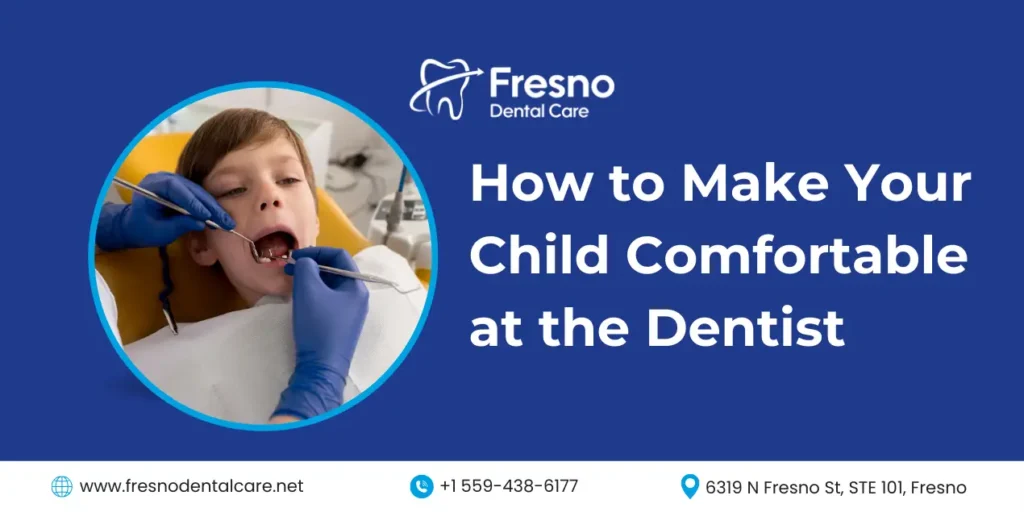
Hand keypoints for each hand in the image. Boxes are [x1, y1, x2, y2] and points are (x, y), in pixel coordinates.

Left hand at [95, 172, 234, 250]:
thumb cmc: (142, 229)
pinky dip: (210, 207)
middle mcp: (166, 179)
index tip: (206, 215)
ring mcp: (177, 182)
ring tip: (227, 222)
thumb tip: (201, 223)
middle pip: (192, 189)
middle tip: (225, 221)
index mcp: (153, 185)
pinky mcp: (185, 189)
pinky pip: (199, 196)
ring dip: (214, 207)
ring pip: (199, 193)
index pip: (175, 189)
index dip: (192, 201)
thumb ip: (178, 225)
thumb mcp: (158, 231)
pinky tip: (221, 218)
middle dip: (210, 206)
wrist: (135, 224)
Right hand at [273, 247, 369, 419]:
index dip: (317, 251)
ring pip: (330, 286)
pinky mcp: (340, 325)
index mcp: (357, 287)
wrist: (321, 368)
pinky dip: (314, 294)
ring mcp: (351, 313)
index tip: (295, 256)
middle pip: (336, 271)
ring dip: (311, 280)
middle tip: (290, 268)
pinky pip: (328, 301)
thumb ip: (306, 267)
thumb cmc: (318, 326)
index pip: (340, 256)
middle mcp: (358, 298)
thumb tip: (306, 261)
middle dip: (312, 265)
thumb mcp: (308, 291)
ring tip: (292, 281)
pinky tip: (299, 298)